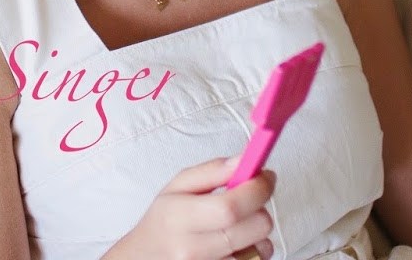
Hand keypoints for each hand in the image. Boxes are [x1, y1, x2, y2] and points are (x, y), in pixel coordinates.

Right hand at [102, 157, 275, 259]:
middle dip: (260, 209)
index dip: (257, 189)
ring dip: (257, 235)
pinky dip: (253, 252)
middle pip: (254, 228)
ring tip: (236, 228)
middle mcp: (192, 249)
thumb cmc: (164, 223)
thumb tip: (243, 160)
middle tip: (249, 203)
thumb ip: (211, 171)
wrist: (146, 258)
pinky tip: (235, 246)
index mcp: (179, 218)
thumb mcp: (176, 187)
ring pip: (261, 248)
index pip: (231, 207)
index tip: (265, 177)